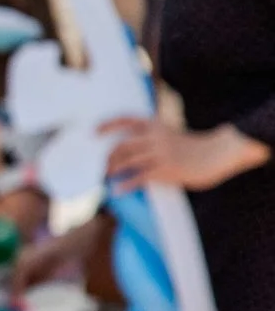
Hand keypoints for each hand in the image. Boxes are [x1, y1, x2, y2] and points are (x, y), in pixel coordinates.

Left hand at [103, 118, 270, 192]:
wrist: (217, 153)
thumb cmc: (192, 146)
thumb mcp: (170, 133)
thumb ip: (151, 137)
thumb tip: (127, 150)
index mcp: (154, 125)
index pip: (125, 120)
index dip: (107, 125)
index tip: (93, 132)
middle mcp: (154, 137)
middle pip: (120, 145)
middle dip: (107, 157)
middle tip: (100, 166)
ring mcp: (159, 153)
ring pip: (126, 161)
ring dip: (112, 170)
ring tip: (106, 177)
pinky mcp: (165, 170)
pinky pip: (138, 178)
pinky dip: (125, 185)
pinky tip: (118, 190)